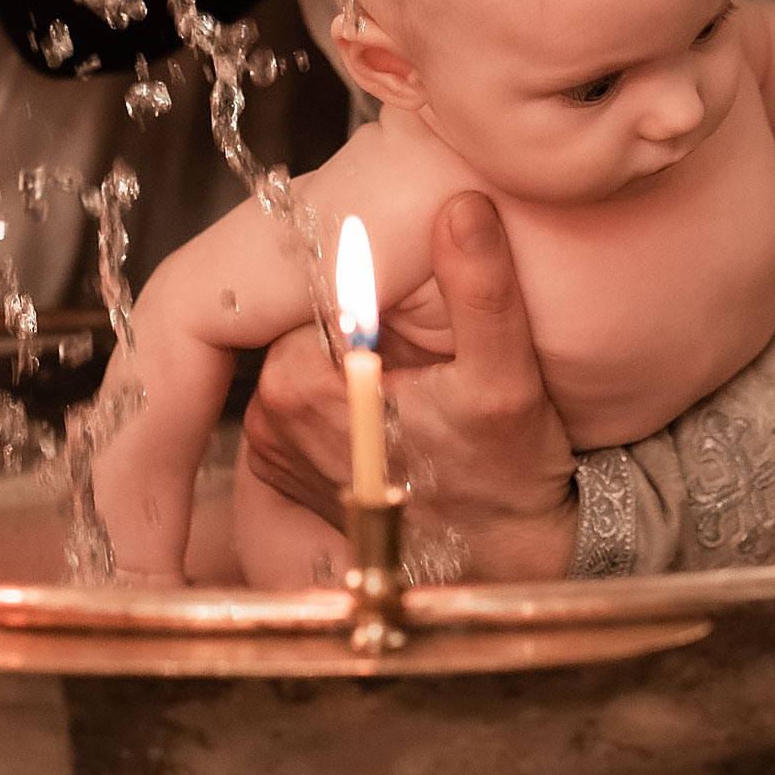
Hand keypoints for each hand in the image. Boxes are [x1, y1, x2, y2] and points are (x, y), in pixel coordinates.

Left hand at [240, 192, 580, 579]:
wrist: (501, 567)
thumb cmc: (504, 477)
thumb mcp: (505, 378)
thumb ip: (481, 290)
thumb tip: (463, 208)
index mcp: (298, 388)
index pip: (314, 287)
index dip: (369, 284)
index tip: (414, 298)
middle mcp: (269, 423)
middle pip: (310, 323)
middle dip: (363, 322)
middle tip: (424, 345)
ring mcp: (274, 453)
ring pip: (311, 356)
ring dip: (357, 356)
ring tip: (417, 375)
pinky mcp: (287, 472)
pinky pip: (308, 396)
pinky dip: (346, 390)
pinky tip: (398, 404)